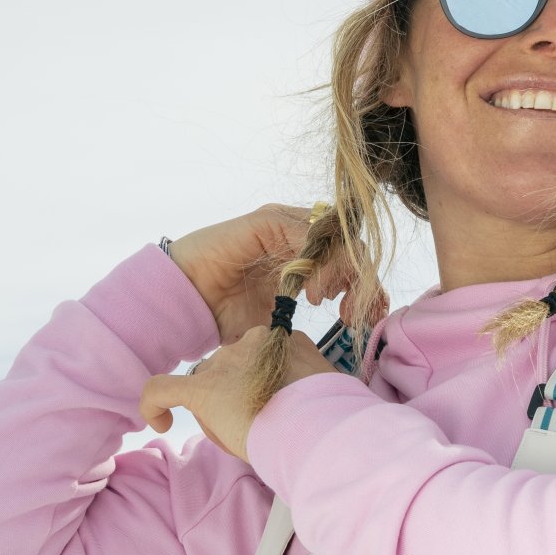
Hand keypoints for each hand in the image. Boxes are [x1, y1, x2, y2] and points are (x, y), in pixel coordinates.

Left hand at [139, 325, 340, 463]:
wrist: (320, 427)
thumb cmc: (329, 416)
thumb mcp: (323, 385)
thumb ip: (302, 380)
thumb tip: (292, 393)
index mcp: (280, 340)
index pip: (258, 358)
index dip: (263, 385)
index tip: (278, 406)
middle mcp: (250, 342)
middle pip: (230, 370)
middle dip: (238, 397)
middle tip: (263, 427)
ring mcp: (226, 363)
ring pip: (208, 384)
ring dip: (220, 409)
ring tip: (244, 436)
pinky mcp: (202, 388)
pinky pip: (163, 389)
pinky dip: (154, 404)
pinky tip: (158, 422)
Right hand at [166, 202, 383, 345]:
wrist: (184, 305)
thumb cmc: (226, 317)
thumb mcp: (279, 323)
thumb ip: (309, 321)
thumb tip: (347, 334)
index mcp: (305, 258)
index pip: (353, 261)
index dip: (369, 286)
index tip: (371, 318)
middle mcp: (298, 237)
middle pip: (351, 246)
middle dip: (362, 281)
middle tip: (355, 314)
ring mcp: (284, 225)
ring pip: (335, 237)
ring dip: (342, 272)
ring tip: (328, 304)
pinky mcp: (268, 221)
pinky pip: (308, 232)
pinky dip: (318, 262)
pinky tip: (312, 292)